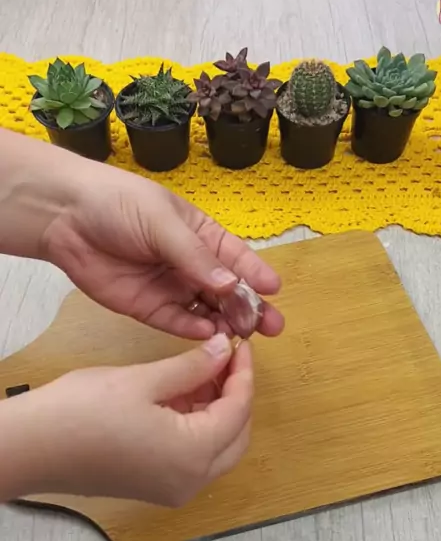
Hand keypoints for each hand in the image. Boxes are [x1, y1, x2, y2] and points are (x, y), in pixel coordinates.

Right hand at [2, 334, 252, 505]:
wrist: (32, 448)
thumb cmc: (83, 410)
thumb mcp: (144, 380)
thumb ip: (192, 367)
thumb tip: (224, 351)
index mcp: (194, 454)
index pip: (238, 410)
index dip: (242, 374)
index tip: (240, 346)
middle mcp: (192, 481)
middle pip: (236, 436)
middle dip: (235, 397)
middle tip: (224, 360)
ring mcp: (174, 490)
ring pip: (218, 450)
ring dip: (217, 413)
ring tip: (202, 373)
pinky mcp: (156, 489)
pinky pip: (194, 460)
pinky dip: (197, 430)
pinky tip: (183, 398)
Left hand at [41, 161, 283, 339]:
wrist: (65, 217)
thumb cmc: (119, 205)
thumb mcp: (163, 223)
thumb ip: (196, 257)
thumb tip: (231, 285)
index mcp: (201, 235)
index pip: (235, 257)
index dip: (255, 274)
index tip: (275, 290)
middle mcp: (190, 265)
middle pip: (227, 290)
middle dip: (250, 308)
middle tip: (272, 326)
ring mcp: (171, 288)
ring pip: (207, 310)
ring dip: (226, 323)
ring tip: (245, 336)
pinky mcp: (148, 309)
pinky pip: (178, 323)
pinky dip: (195, 330)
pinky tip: (210, 334)